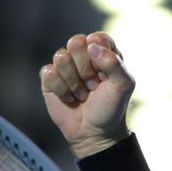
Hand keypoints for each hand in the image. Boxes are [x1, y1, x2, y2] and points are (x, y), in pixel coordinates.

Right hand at [40, 32, 134, 157]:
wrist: (94, 133)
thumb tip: (91, 45)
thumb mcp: (123, 84)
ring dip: (74, 82)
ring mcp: (65, 65)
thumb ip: (114, 62)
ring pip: (60, 58)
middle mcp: (84, 54)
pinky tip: (70, 98)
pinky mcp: (50, 78)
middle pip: (75, 42)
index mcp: (103, 50)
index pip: (96, 37)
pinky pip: (48, 73)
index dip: (99, 57)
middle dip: (85, 69)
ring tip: (82, 93)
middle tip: (93, 85)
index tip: (104, 75)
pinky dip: (61, 90)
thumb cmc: (111, 107)